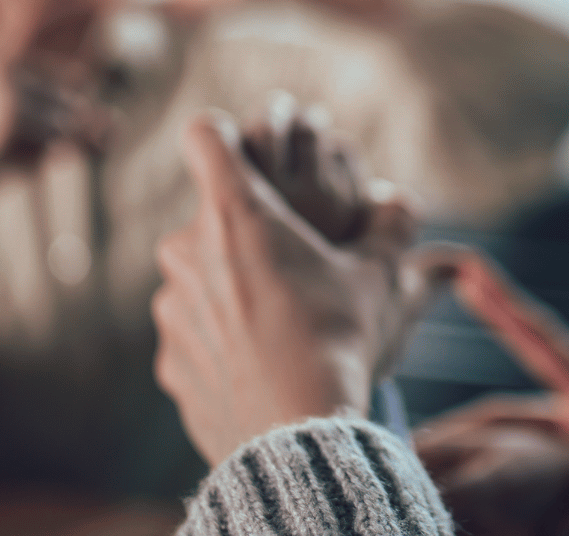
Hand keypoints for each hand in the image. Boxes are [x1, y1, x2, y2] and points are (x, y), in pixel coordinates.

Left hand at [151, 111, 454, 465]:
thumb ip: (390, 227)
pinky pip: (196, 336)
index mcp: (236, 213)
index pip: (205, 135)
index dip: (226, 138)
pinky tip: (264, 369)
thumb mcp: (381, 277)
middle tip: (296, 270)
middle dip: (246, 236)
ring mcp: (171, 309)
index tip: (250, 160)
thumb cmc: (341, 339)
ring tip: (285, 329)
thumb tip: (400, 200)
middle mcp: (186, 252)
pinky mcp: (168, 361)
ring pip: (200, 280)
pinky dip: (223, 343)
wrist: (297, 433)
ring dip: (233, 291)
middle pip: (210, 220)